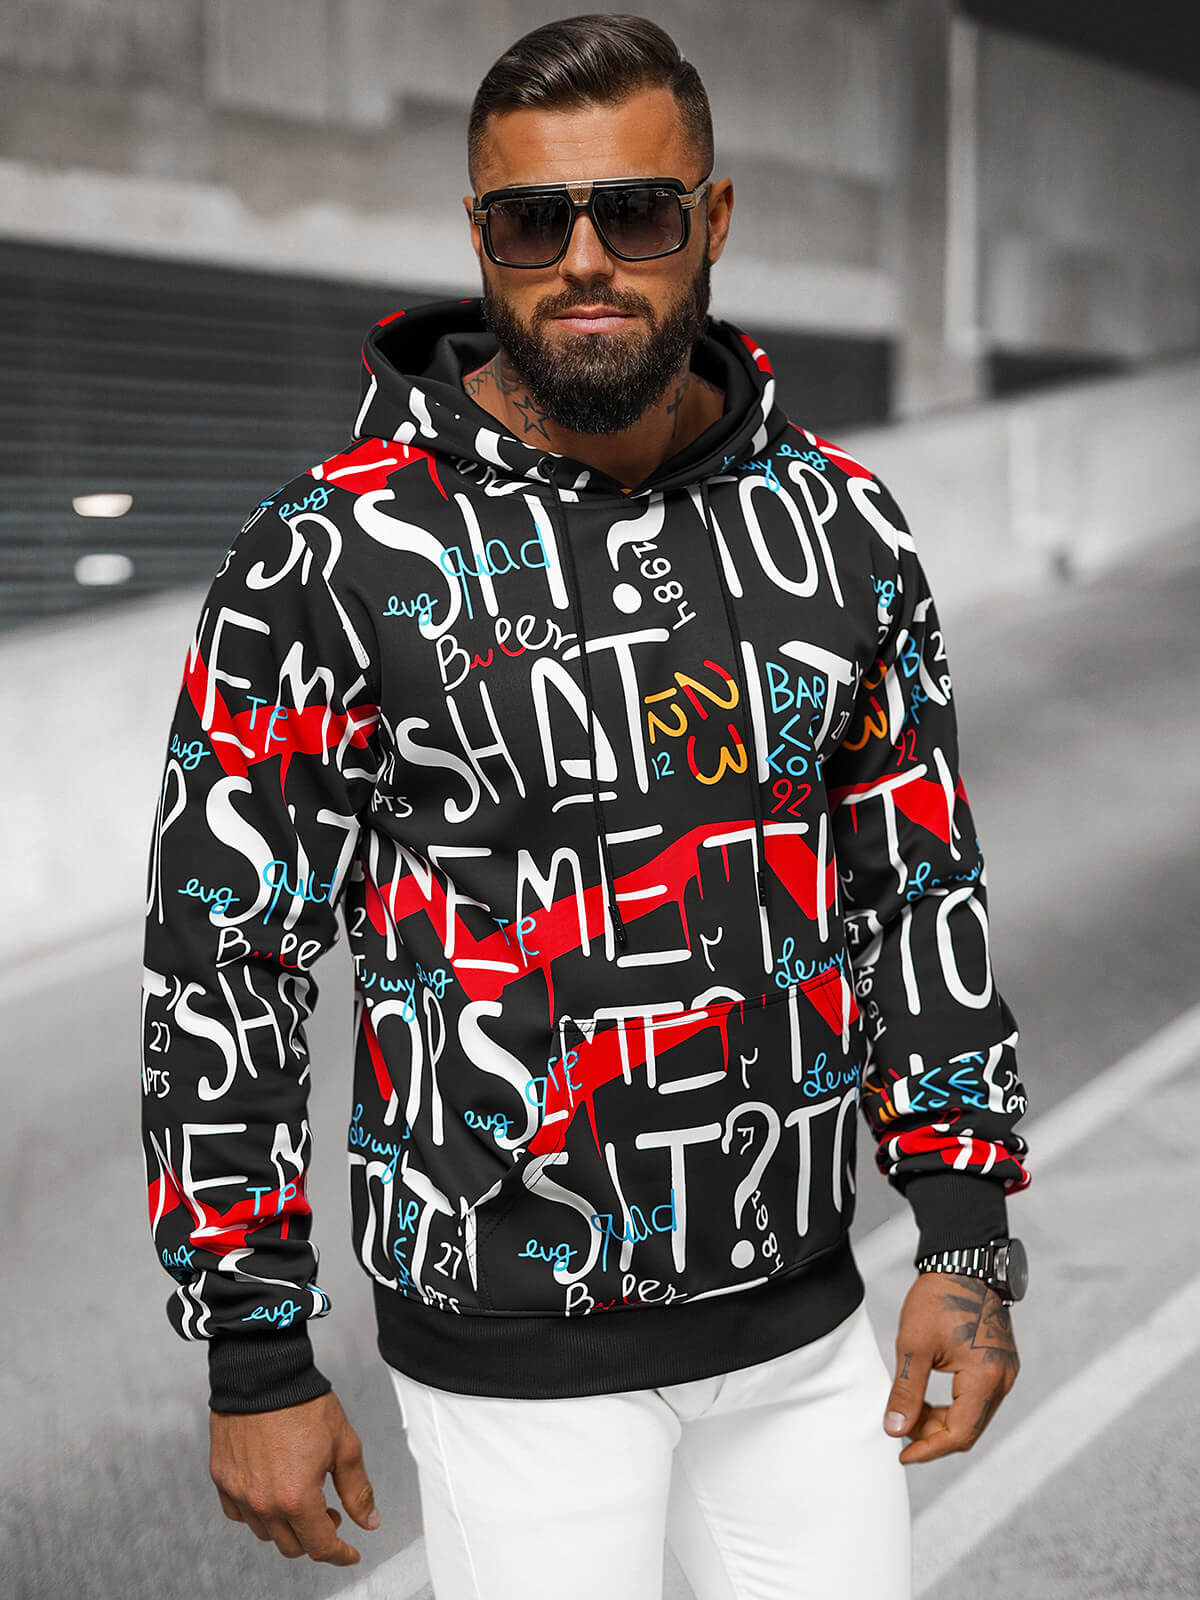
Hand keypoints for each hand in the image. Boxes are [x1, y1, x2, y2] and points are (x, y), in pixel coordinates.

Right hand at [210, 1389, 379, 1563]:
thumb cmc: (304, 1403)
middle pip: (292, 1545)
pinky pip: (239, 1513)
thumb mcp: (344, 1445)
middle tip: (330, 1514)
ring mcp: (239, 1493)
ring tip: (303, 1498)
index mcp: (296, 1498)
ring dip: (287, 1525)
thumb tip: (369, 1521)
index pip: (320, 1546)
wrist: (264, 1373)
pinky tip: (273, 1492)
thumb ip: (357, 1489)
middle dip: (316, 1536)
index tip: (350, 1553)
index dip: (340, 1554)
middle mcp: (263, 1503)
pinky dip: (258, 1512)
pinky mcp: (222, 1479)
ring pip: (265, 1532)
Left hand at [883, 1272, 1019, 1463]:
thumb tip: (895, 1430)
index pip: (959, 1433)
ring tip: (909, 1410)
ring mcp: (1005, 1373)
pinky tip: (927, 1399)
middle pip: (969, 1429)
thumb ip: (906, 1391)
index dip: (929, 1449)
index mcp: (986, 1378)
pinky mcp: (1000, 1365)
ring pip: (973, 1416)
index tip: (901, 1454)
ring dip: (941, 1422)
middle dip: (933, 1436)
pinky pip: (977, 1400)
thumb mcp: (914, 1345)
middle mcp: (1003, 1380)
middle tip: (899, 1429)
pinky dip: (952, 1406)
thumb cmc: (939, 1298)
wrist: (963, 1262)